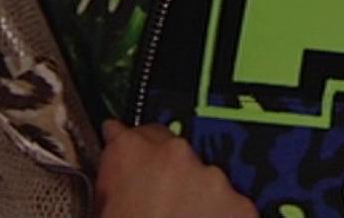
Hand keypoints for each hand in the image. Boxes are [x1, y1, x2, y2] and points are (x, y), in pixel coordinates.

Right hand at [93, 120, 252, 216]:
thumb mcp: (102, 212)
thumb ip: (113, 187)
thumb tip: (117, 183)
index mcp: (130, 154)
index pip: (133, 133)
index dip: (135, 153)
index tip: (136, 164)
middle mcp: (175, 156)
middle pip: (174, 155)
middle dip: (168, 177)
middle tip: (159, 210)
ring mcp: (213, 180)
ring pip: (206, 181)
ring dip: (197, 200)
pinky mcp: (241, 206)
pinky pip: (231, 207)